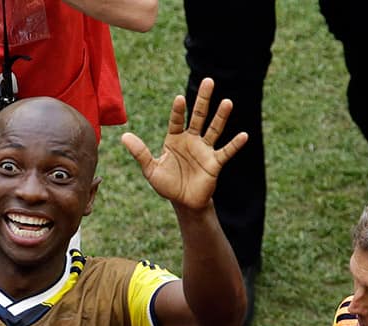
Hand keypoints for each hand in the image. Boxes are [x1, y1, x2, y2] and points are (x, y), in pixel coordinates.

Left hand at [121, 77, 246, 211]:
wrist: (183, 202)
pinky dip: (235, 144)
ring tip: (227, 102)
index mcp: (175, 139)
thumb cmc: (167, 184)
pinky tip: (243, 135)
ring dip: (221, 117)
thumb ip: (140, 152)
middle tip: (208, 81)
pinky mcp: (214, 163)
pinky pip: (226, 152)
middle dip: (203, 100)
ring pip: (214, 129)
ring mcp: (204, 150)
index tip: (179, 99)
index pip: (176, 120)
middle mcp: (191, 140)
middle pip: (199, 116)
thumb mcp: (151, 169)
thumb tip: (123, 136)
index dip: (178, 110)